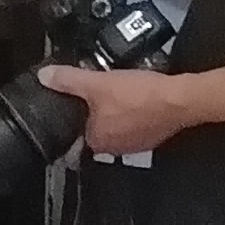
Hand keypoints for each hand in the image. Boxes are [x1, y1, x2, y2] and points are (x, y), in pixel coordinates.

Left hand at [42, 63, 196, 156]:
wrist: (179, 99)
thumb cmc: (140, 96)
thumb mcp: (97, 82)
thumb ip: (68, 80)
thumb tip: (45, 76)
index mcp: (97, 141)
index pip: (75, 136)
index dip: (73, 119)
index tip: (74, 108)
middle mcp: (114, 148)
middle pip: (96, 130)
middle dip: (95, 114)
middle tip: (96, 94)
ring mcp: (135, 145)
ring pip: (116, 127)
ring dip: (115, 114)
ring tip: (116, 93)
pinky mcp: (152, 137)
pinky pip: (135, 125)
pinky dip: (134, 114)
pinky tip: (137, 99)